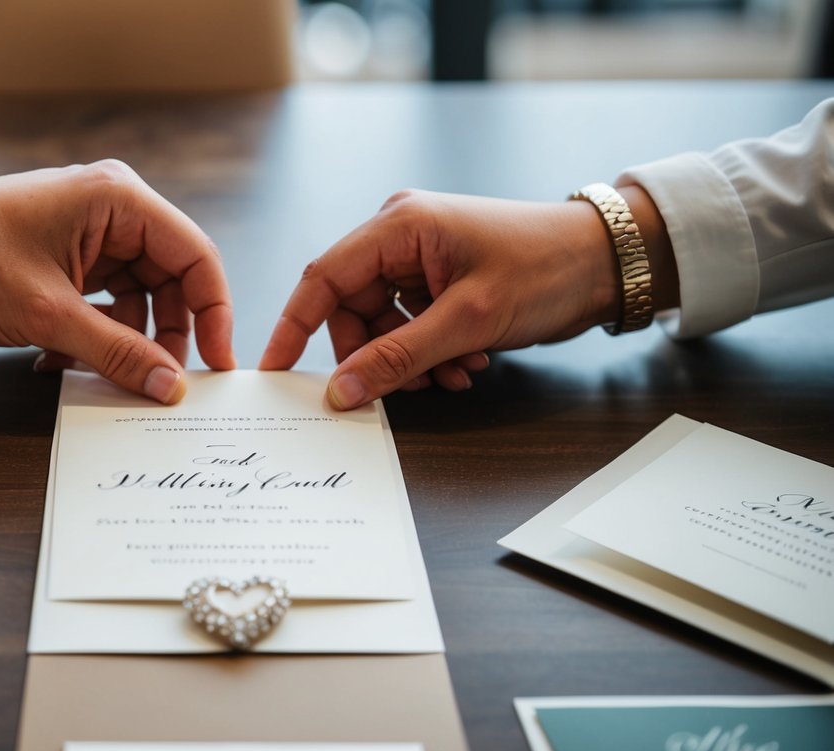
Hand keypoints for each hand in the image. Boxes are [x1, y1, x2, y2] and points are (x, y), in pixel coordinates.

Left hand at [0, 160, 234, 402]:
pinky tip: (60, 365)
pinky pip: (104, 313)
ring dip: (124, 347)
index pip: (196, 257)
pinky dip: (93, 344)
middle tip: (162, 385)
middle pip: (172, 285)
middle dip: (167, 337)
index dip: (215, 313)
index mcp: (118, 202)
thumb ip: (117, 352)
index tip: (219, 364)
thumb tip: (171, 387)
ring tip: (99, 376)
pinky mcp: (65, 272)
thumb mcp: (47, 314)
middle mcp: (111, 217)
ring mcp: (87, 245)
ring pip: (139, 305)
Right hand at [259, 187, 676, 408]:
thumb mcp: (467, 321)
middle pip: (353, 309)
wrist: (610, 262)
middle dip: (376, 355)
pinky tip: (465, 366)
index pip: (323, 278)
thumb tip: (341, 391)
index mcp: (398, 225)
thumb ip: (398, 358)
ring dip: (410, 360)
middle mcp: (401, 235)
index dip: (293, 326)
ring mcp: (421, 258)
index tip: (274, 371)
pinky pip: (411, 325)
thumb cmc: (546, 269)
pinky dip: (430, 354)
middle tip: (408, 387)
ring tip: (453, 375)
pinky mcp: (440, 280)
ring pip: (383, 325)